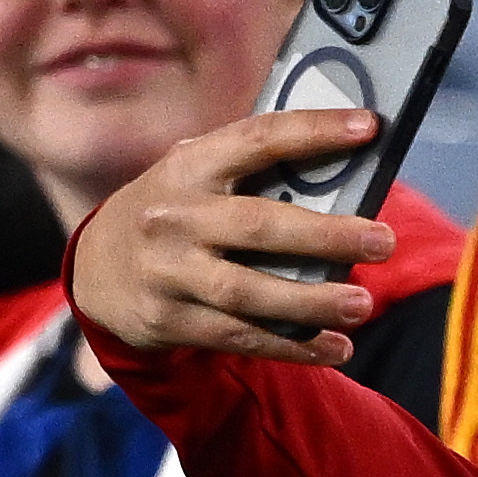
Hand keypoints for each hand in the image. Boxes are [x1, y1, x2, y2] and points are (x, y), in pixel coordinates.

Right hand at [71, 116, 395, 364]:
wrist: (94, 269)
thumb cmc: (174, 211)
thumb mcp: (194, 177)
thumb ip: (252, 170)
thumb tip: (345, 167)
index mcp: (189, 167)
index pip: (257, 139)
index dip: (314, 131)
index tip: (369, 127)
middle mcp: (174, 218)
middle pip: (258, 227)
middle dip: (326, 236)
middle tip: (383, 241)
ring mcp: (167, 272)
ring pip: (248, 292)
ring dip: (311, 302)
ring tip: (363, 305)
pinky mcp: (169, 320)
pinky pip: (239, 338)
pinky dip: (291, 347)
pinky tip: (336, 349)